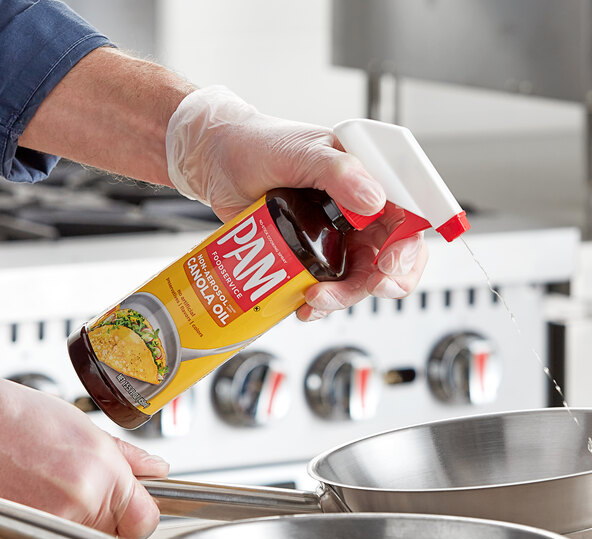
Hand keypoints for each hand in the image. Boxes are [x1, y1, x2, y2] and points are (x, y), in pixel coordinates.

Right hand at [0, 378, 168, 538]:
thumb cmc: (22, 418)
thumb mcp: (86, 428)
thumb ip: (128, 456)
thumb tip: (155, 469)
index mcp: (102, 476)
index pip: (144, 520)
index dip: (142, 510)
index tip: (137, 502)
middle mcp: (77, 505)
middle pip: (113, 529)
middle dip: (107, 509)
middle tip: (84, 480)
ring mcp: (44, 526)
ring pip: (78, 534)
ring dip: (73, 515)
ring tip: (52, 480)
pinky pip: (44, 538)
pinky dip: (43, 519)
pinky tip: (33, 490)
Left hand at [166, 86, 427, 320]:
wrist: (218, 163)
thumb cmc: (259, 145)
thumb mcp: (301, 151)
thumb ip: (339, 171)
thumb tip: (372, 198)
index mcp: (367, 178)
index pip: (408, 214)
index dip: (409, 244)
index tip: (391, 262)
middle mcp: (358, 211)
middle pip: (392, 255)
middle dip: (385, 279)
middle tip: (370, 287)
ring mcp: (336, 237)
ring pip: (360, 278)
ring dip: (346, 296)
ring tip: (317, 298)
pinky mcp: (311, 257)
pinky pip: (328, 287)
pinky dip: (321, 304)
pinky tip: (306, 305)